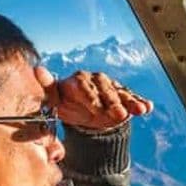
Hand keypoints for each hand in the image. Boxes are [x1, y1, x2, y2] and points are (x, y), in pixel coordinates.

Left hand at [37, 67, 153, 130]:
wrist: (78, 110)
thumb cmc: (64, 103)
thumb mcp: (52, 98)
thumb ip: (47, 86)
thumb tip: (37, 69)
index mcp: (78, 80)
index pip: (85, 88)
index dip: (92, 100)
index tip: (97, 111)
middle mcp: (96, 80)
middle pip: (106, 91)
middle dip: (114, 103)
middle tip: (119, 116)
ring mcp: (110, 87)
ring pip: (121, 93)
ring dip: (131, 102)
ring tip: (140, 111)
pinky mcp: (121, 96)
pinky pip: (131, 98)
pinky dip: (139, 102)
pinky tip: (147, 107)